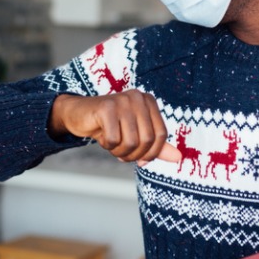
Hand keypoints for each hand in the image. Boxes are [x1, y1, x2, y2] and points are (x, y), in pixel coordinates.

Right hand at [49, 91, 179, 164]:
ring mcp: (122, 100)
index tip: (141, 161)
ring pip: (131, 142)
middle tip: (122, 154)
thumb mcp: (135, 134)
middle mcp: (137, 97)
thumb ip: (156, 145)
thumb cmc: (109, 125)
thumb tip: (179, 157)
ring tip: (112, 145)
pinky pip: (114, 139)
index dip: (152, 153)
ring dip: (120, 151)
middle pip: (147, 139)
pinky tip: (102, 137)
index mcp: (148, 101)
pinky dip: (108, 145)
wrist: (79, 114)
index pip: (161, 134)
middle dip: (134, 154)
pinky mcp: (106, 107)